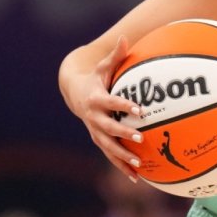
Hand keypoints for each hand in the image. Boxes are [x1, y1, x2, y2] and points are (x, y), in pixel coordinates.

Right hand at [63, 37, 144, 178]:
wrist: (75, 94)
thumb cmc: (96, 78)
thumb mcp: (104, 67)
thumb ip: (116, 55)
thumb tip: (125, 38)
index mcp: (96, 99)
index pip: (111, 102)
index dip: (124, 105)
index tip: (139, 108)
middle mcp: (94, 118)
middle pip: (108, 128)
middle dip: (124, 133)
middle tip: (141, 138)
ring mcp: (95, 131)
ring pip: (108, 147)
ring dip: (123, 156)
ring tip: (139, 165)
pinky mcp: (99, 141)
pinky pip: (111, 156)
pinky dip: (122, 167)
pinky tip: (138, 178)